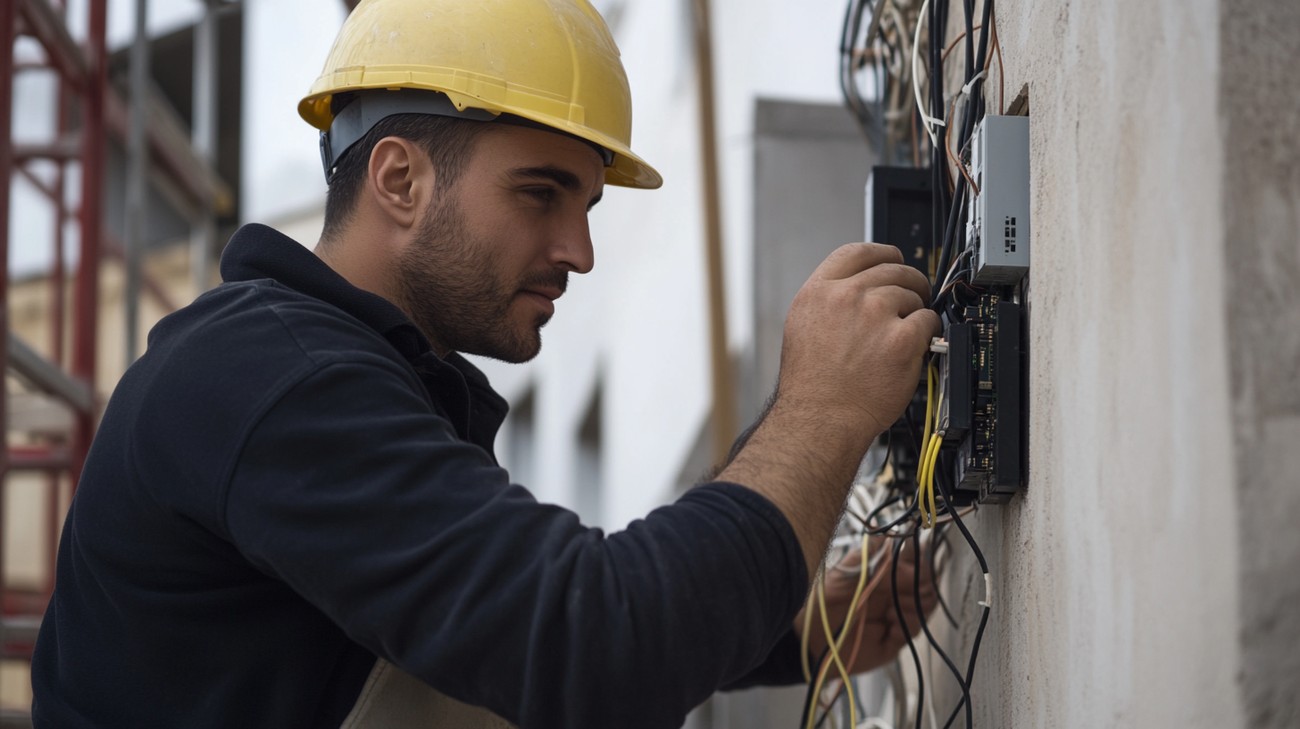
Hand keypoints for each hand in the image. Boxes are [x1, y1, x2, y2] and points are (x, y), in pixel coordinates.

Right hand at [778, 243, 938, 441]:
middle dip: (908, 282)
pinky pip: (929, 320)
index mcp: (818, 293)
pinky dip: (929, 332)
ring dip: (915, 310)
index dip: (882, 253)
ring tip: (904, 334)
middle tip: (912, 298)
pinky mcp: (902, 339)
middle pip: (892, 269)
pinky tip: (915, 347)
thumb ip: (831, 301)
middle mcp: (846, 297)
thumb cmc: (812, 386)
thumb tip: (863, 288)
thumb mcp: (804, 328)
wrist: (820, 420)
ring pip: (912, 294)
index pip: (857, 252)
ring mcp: (875, 316)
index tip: (893, 259)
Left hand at [794, 537, 938, 675]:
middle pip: (927, 586)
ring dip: (912, 608)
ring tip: (889, 612)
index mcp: (885, 572)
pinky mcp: (894, 639)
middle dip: (919, 589)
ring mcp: (895, 615)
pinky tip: (888, 628)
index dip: (920, 566)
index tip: (910, 570)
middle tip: (898, 595)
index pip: (917, 564)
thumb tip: (904, 545)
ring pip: (925, 608)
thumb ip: (875, 553)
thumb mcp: (847, 568)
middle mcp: (893, 592)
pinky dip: (906, 628)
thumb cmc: (824, 597)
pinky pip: (913, 632)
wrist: (810, 635)